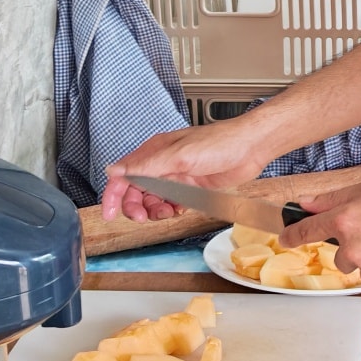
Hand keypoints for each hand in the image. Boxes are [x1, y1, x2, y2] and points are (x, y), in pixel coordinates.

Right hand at [101, 113, 273, 222]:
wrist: (251, 147)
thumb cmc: (220, 142)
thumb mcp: (179, 155)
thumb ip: (146, 166)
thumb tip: (114, 170)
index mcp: (154, 152)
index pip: (123, 175)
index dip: (113, 195)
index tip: (109, 213)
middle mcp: (162, 163)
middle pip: (135, 191)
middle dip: (136, 207)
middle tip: (145, 217)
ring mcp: (176, 176)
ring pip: (153, 200)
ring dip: (155, 210)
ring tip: (167, 212)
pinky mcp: (191, 187)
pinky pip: (172, 203)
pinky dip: (172, 209)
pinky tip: (180, 208)